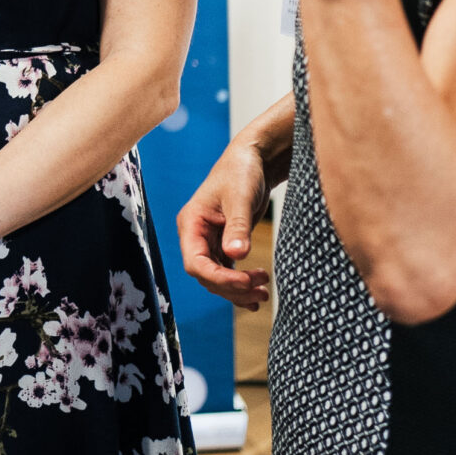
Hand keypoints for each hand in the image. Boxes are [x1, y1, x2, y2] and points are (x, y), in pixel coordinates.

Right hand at [179, 142, 274, 310]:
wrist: (254, 159)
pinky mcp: (224, 243)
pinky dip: (241, 284)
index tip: (244, 282)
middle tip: (260, 290)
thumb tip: (236, 254)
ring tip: (263, 295)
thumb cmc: (242, 172)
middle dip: (232, 287)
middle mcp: (197, 235)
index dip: (218, 278)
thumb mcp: (240, 198)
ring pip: (218, 277)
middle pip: (207, 275)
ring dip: (238, 290)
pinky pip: (229, 271)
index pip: (195, 262)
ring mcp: (210, 241)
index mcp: (192, 223)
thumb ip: (238, 227)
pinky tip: (257, 293)